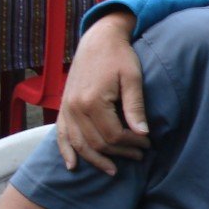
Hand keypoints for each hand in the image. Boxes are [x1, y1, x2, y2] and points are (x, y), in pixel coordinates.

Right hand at [56, 11, 149, 174]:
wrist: (98, 39)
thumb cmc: (119, 56)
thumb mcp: (133, 78)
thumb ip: (135, 107)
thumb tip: (142, 134)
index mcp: (93, 101)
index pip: (113, 135)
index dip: (131, 144)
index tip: (147, 144)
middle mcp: (75, 107)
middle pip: (97, 143)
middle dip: (120, 153)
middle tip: (139, 155)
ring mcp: (66, 108)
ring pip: (79, 144)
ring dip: (96, 159)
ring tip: (114, 169)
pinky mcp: (63, 107)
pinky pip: (61, 135)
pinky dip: (66, 151)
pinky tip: (73, 166)